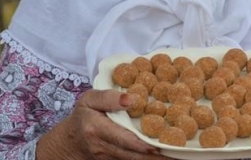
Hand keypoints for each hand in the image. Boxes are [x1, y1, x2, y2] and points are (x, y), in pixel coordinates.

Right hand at [37, 89, 169, 159]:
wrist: (71, 141)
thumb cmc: (84, 115)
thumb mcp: (89, 99)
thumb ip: (109, 97)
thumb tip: (131, 99)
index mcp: (97, 129)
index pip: (123, 139)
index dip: (142, 144)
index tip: (160, 145)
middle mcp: (103, 148)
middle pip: (133, 155)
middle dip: (157, 157)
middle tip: (179, 154)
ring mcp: (108, 158)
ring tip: (177, 157)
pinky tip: (165, 157)